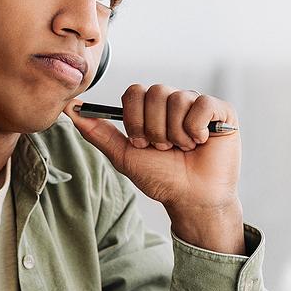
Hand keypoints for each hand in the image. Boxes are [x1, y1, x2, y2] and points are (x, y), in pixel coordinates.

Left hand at [68, 85, 244, 253]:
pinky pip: (203, 104)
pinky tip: (201, 142)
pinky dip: (197, 128)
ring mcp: (198, 105)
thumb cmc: (161, 178)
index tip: (142, 144)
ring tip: (184, 149)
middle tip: (165, 149)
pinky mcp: (222, 111)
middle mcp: (174, 102)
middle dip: (155, 130)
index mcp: (151, 109)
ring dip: (176, 134)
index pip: (135, 92)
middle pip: (155, 92)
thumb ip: (98, 132)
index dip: (135, 120)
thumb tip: (69, 108)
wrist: (192, 198)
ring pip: (178, 99)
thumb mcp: (124, 155)